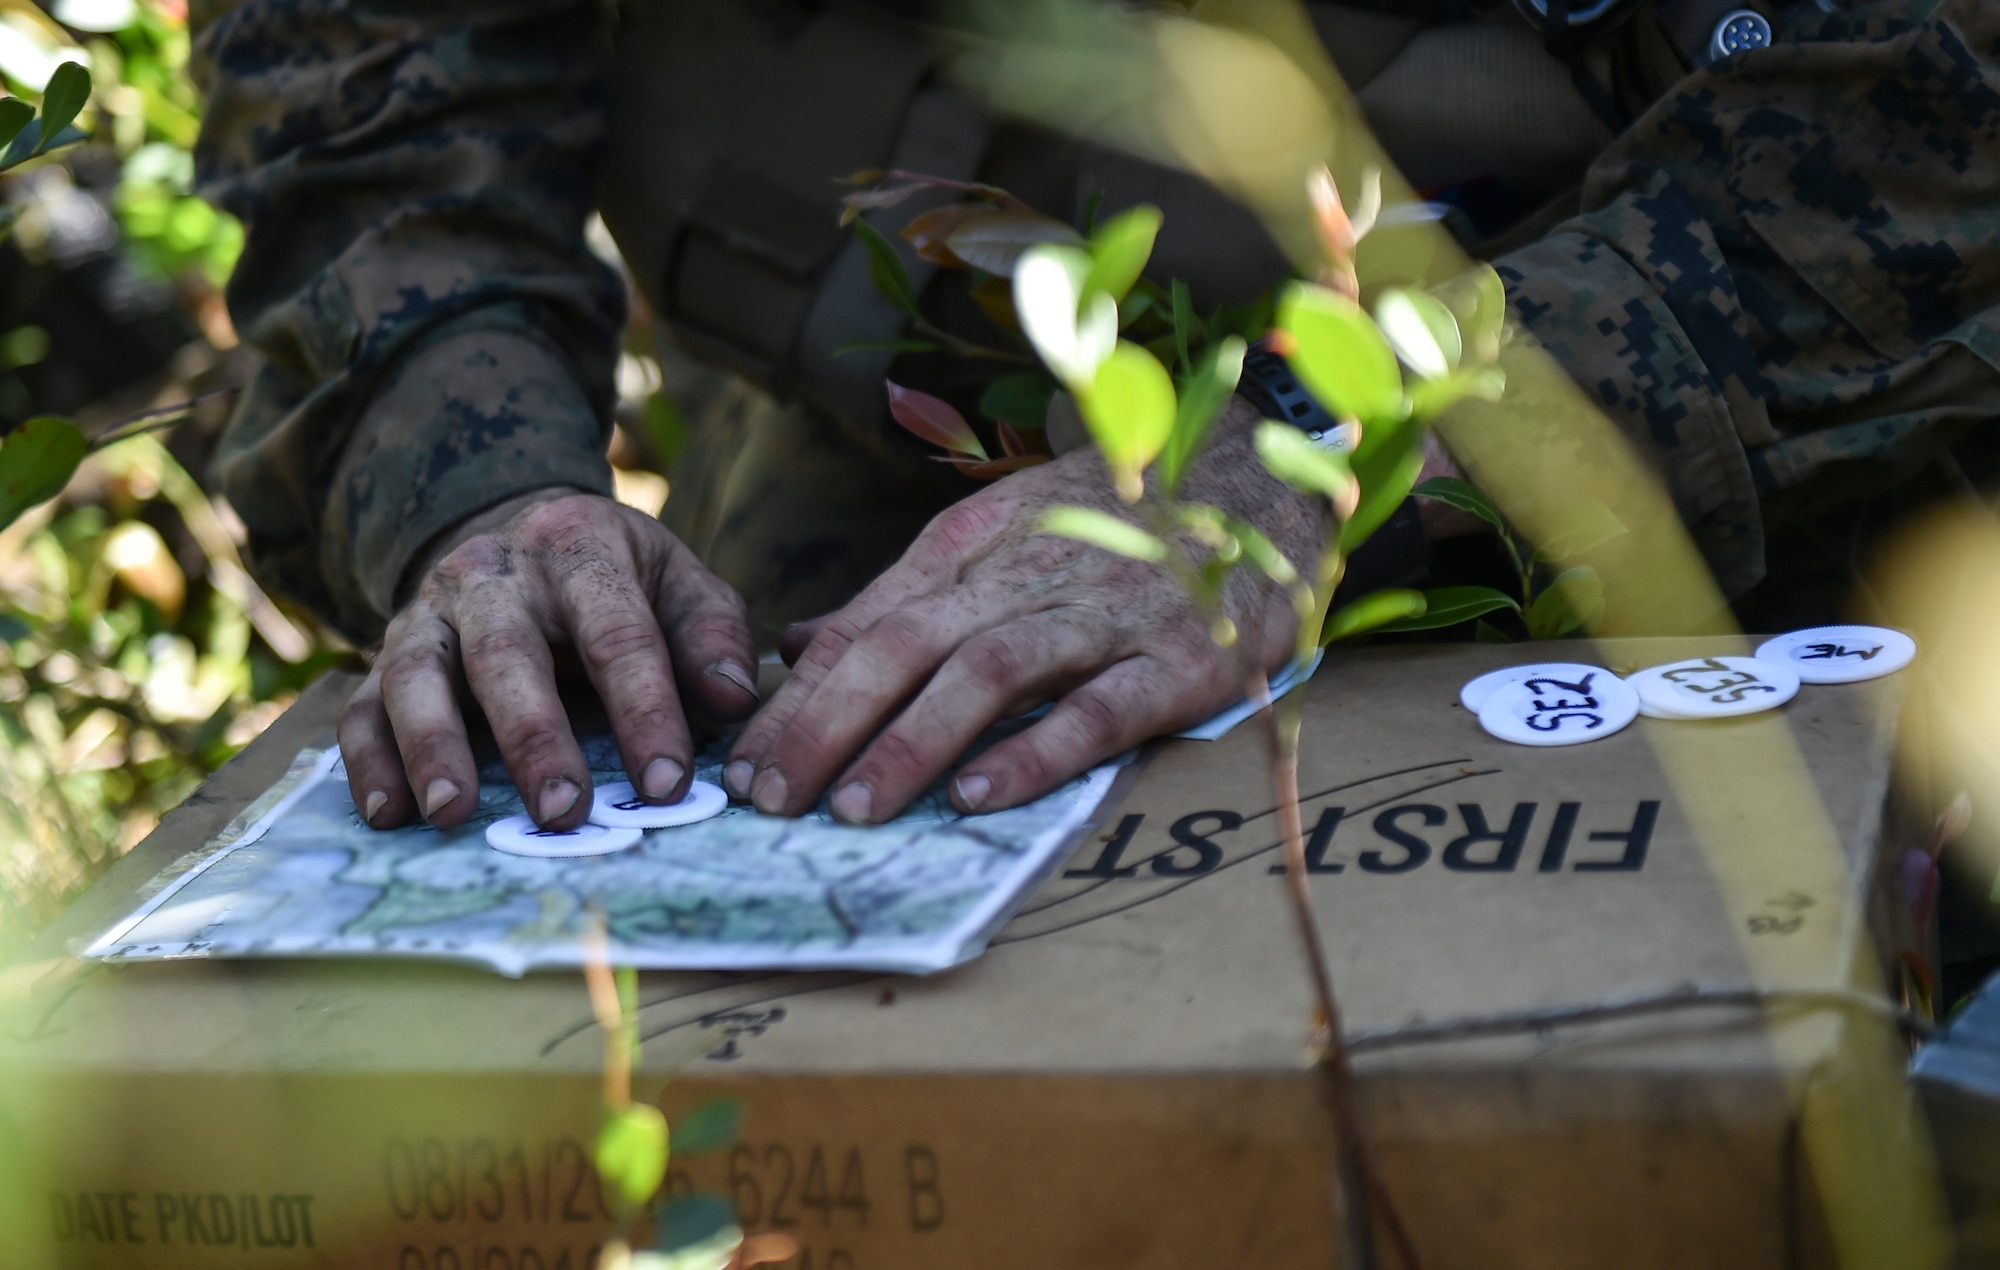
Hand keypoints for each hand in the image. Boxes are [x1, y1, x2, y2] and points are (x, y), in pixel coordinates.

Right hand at [339, 488, 758, 830]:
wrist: (519, 531)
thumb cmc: (615, 579)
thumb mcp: (675, 581)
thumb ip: (710, 634)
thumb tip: (734, 700)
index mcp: (578, 549)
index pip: (617, 632)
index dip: (645, 708)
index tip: (668, 782)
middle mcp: (493, 573)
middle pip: (507, 652)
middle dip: (534, 737)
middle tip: (562, 812)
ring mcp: (429, 611)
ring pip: (417, 673)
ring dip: (433, 746)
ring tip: (453, 814)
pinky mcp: (386, 650)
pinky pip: (363, 703)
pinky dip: (369, 760)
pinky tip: (389, 814)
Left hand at [724, 399, 1328, 822]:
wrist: (1264, 475)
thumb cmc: (1117, 517)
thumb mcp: (1000, 534)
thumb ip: (906, 594)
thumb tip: (799, 639)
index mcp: (977, 546)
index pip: (866, 624)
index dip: (800, 696)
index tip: (743, 764)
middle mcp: (1029, 575)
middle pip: (906, 645)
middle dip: (828, 724)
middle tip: (771, 799)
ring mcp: (1106, 615)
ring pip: (989, 672)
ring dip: (913, 741)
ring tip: (854, 808)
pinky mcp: (1180, 659)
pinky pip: (1099, 707)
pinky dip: (1038, 749)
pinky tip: (981, 795)